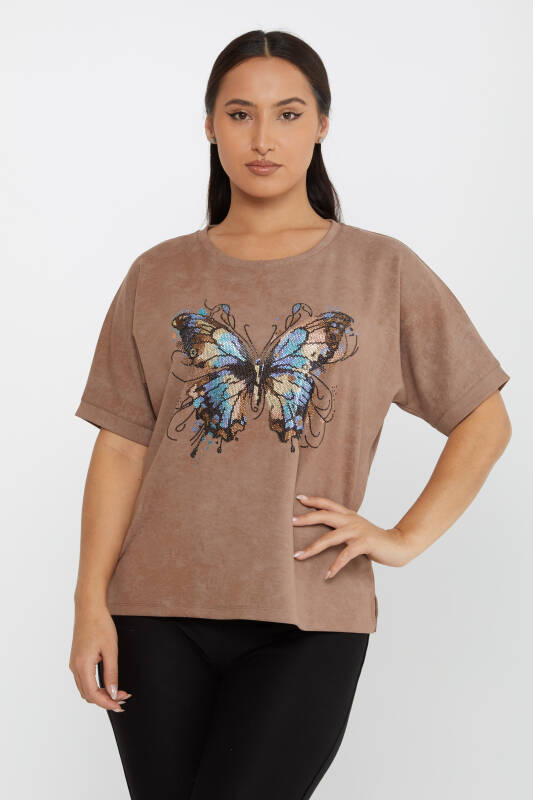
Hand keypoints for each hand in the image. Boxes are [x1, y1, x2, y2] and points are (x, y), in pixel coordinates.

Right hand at [69, 606, 131, 711]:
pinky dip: (95, 687)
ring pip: (85, 689)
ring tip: (118, 693)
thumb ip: (112, 673)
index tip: (121, 705)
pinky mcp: (76, 660)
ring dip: (100, 694)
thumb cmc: (100, 625)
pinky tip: (107, 684)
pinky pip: (83, 681)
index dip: (107, 703)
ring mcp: (74, 664)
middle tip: (123, 699)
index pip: (93, 694)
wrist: (89, 608)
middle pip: (88, 695)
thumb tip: (114, 693)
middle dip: (105, 700)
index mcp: (82, 665)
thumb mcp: (111, 650)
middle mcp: (74, 667)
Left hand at [292, 494, 419, 578]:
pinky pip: (345, 555)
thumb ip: (342, 528)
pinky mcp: (364, 543)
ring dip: (312, 548)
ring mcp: (357, 531)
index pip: (328, 503)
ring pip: (330, 537)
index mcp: (349, 515)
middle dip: (306, 519)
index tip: (298, 498)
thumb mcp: (357, 530)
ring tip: (298, 556)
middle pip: (324, 515)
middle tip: (289, 522)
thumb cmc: (374, 540)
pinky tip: (327, 574)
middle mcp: (351, 520)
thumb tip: (323, 534)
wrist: (398, 545)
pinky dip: (335, 565)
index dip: (314, 500)